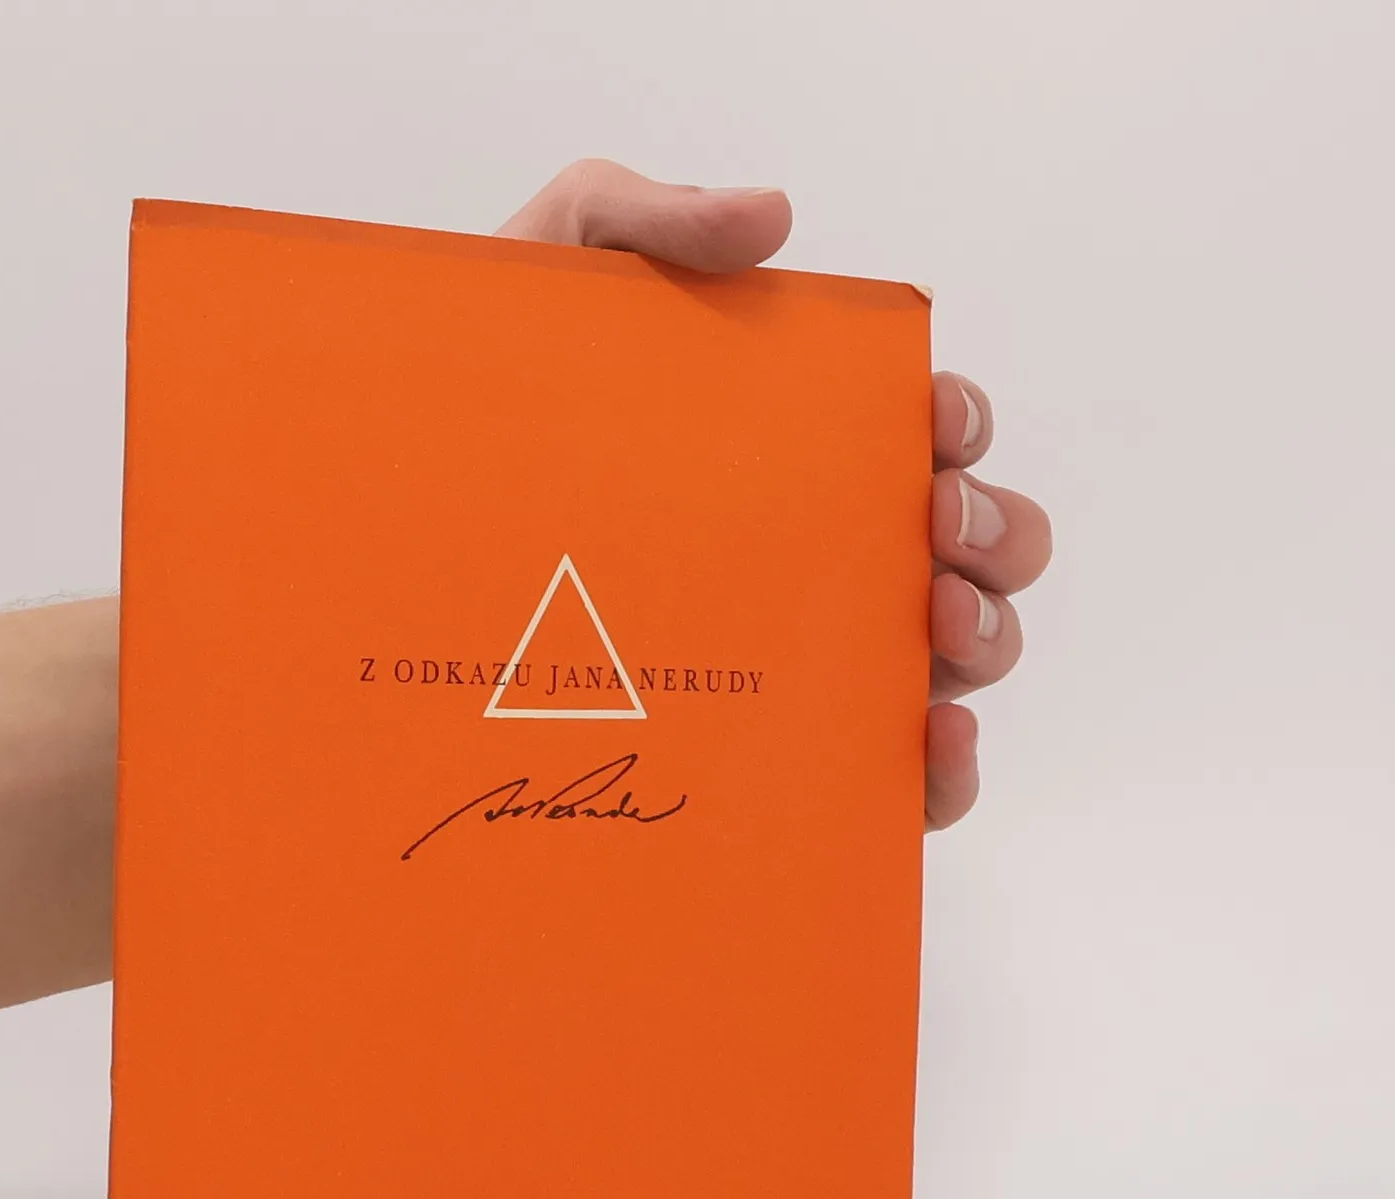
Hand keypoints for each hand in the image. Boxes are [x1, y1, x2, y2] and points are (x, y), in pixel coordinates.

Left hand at [498, 160, 1049, 830]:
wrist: (401, 525)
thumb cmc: (493, 404)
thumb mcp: (554, 274)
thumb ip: (652, 219)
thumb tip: (774, 216)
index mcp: (806, 446)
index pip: (931, 433)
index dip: (960, 425)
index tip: (934, 422)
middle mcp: (824, 553)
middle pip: (976, 545)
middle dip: (993, 531)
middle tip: (933, 525)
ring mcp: (808, 658)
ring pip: (961, 659)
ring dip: (984, 636)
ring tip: (935, 621)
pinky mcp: (776, 757)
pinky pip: (900, 785)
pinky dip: (948, 771)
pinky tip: (932, 740)